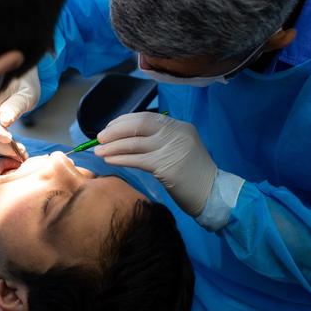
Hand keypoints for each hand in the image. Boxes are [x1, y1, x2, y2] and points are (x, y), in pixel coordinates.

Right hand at [0, 67, 40, 158]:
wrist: (23, 82)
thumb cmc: (24, 83)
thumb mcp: (24, 94)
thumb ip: (14, 107)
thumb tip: (4, 122)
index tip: (9, 138)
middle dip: (1, 145)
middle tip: (19, 152)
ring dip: (3, 149)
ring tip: (21, 153)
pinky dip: (3, 147)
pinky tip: (16, 150)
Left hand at [95, 112, 217, 216]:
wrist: (213, 194)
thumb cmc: (193, 175)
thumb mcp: (180, 149)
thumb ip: (160, 140)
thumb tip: (126, 138)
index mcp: (179, 126)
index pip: (146, 117)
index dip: (123, 121)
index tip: (109, 128)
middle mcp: (176, 133)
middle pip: (138, 125)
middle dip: (115, 131)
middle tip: (99, 138)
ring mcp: (172, 148)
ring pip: (134, 142)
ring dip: (112, 146)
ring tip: (98, 151)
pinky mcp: (166, 166)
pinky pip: (136, 159)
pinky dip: (120, 159)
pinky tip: (109, 160)